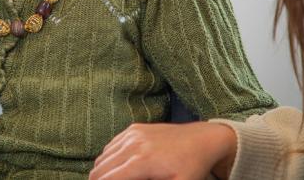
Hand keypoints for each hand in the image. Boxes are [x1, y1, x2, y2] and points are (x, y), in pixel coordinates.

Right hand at [90, 122, 236, 179]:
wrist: (203, 139)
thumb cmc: (192, 167)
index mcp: (142, 161)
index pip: (107, 179)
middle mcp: (133, 144)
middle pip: (100, 169)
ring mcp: (133, 133)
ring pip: (103, 157)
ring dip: (102, 172)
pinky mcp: (134, 128)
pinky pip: (111, 145)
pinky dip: (108, 159)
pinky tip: (117, 169)